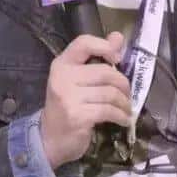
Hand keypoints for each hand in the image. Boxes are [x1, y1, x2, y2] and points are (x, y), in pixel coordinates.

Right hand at [40, 32, 130, 168]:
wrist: (49, 139)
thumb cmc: (67, 107)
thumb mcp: (78, 80)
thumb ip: (98, 58)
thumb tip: (118, 37)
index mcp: (61, 64)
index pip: (83, 43)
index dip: (105, 47)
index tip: (117, 59)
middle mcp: (62, 77)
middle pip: (105, 72)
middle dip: (123, 84)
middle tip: (126, 95)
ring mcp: (68, 97)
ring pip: (109, 93)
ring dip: (124, 103)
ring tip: (125, 109)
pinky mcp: (77, 116)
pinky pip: (108, 111)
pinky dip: (121, 116)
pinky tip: (123, 120)